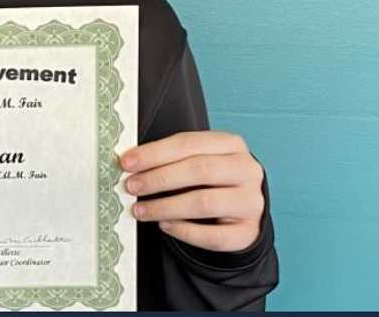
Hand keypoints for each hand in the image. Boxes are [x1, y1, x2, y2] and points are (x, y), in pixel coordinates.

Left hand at [118, 130, 264, 251]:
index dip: (154, 153)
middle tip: (131, 186)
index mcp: (232, 144)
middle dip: (159, 178)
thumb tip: (131, 162)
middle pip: (199, 170)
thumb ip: (171, 157)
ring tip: (140, 209)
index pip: (188, 143)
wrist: (243, 205)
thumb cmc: (213, 177)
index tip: (127, 162)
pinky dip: (184, 231)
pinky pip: (213, 236)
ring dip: (166, 206)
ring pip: (205, 203)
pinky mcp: (249, 233)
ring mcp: (251, 202)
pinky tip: (164, 225)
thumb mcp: (199, 158)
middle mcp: (247, 170)